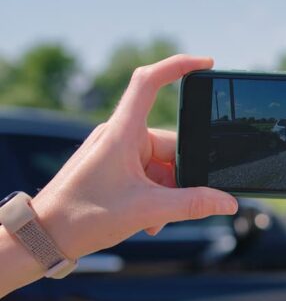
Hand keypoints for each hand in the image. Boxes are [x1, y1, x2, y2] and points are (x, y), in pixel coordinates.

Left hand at [32, 54, 237, 260]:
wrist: (43, 236)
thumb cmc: (82, 216)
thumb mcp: (147, 211)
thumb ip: (193, 204)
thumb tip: (228, 201)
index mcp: (123, 133)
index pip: (149, 82)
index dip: (178, 66)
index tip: (206, 64)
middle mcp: (119, 136)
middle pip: (170, 144)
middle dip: (180, 177)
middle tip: (175, 206)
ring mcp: (115, 151)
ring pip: (161, 164)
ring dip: (167, 193)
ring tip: (156, 219)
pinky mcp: (113, 167)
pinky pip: (148, 174)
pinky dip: (155, 196)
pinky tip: (150, 219)